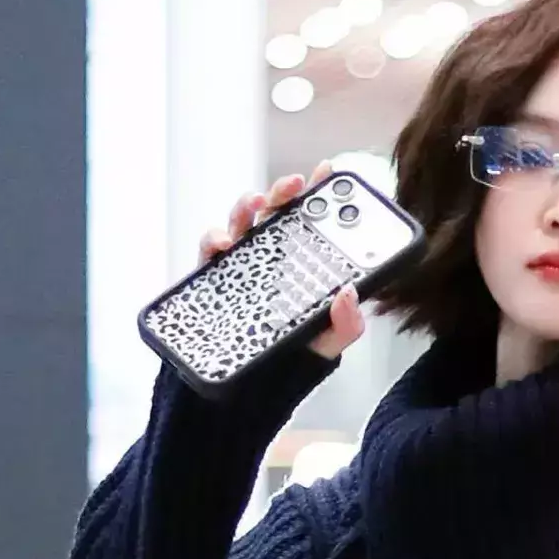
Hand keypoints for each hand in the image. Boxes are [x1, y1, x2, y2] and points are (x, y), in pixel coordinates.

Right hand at [199, 165, 365, 360]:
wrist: (250, 386)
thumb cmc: (291, 357)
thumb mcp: (326, 343)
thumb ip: (345, 323)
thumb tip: (349, 294)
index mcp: (301, 262)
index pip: (311, 221)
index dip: (319, 193)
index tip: (328, 172)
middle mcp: (271, 255)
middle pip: (276, 211)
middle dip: (284, 191)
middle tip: (294, 185)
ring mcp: (241, 261)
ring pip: (242, 220)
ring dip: (247, 204)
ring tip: (257, 203)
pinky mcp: (213, 275)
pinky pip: (210, 247)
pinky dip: (214, 238)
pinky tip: (225, 243)